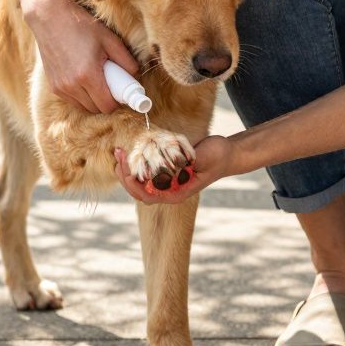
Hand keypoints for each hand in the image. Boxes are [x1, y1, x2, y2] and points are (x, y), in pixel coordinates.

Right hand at [25, 0, 138, 114]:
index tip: (121, 90)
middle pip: (96, 109)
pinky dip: (81, 95)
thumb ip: (126, 60)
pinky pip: (72, 100)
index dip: (118, 101)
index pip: (107, 106)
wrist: (49, 16)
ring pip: (84, 106)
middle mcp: (72, 86)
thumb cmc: (81, 25)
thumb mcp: (109, 39)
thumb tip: (136, 75)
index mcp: (88, 75)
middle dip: (106, 100)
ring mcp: (60, 87)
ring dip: (93, 99)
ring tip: (97, 79)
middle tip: (111, 83)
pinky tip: (83, 78)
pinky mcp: (53, 86)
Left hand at [114, 135, 236, 204]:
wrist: (226, 154)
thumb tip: (170, 166)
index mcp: (176, 193)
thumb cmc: (217, 157)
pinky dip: (135, 162)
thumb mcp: (204, 158)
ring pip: (138, 182)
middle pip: (138, 191)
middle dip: (124, 174)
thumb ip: (187, 163)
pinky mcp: (165, 171)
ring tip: (119, 151)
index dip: (132, 183)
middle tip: (118, 153)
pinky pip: (144, 171)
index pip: (146, 195)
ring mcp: (166, 182)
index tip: (126, 165)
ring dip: (126, 168)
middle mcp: (169, 191)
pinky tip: (130, 150)